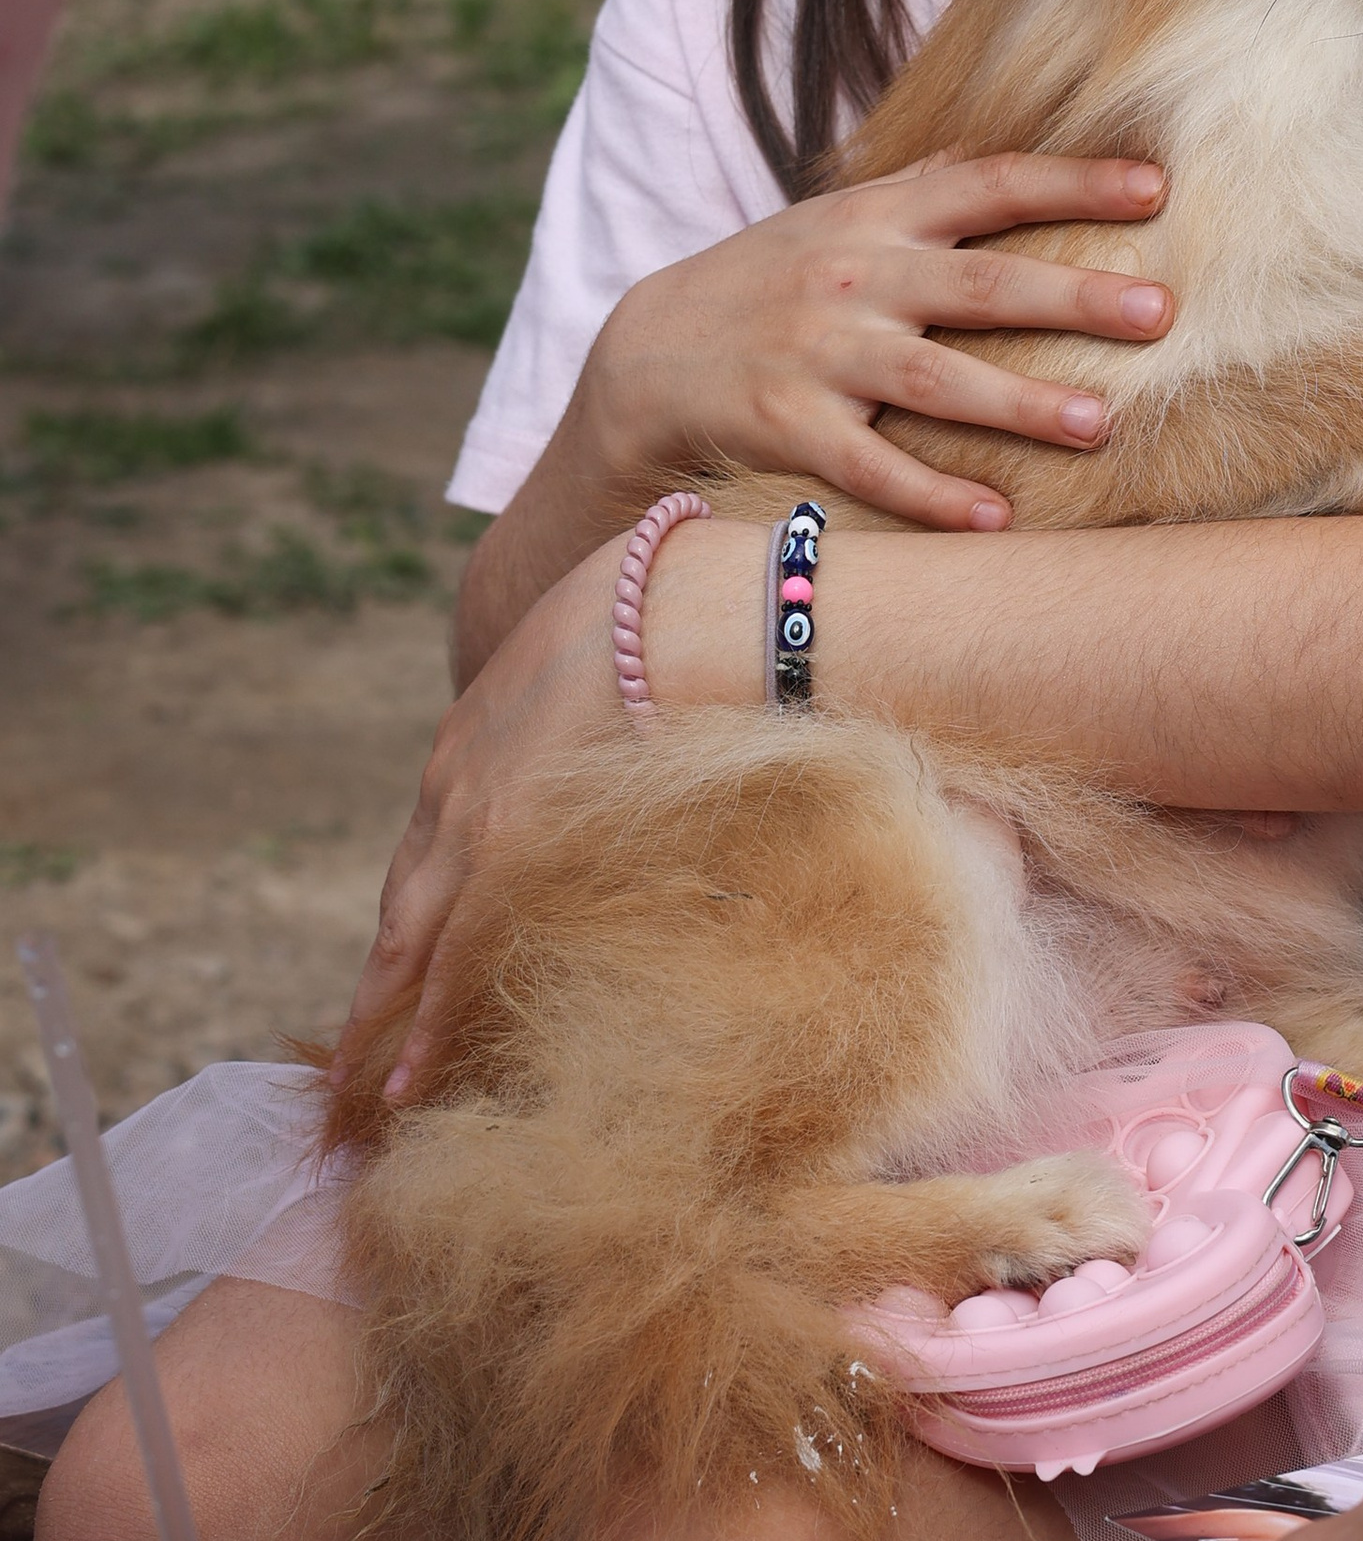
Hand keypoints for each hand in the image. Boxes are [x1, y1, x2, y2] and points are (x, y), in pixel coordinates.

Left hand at [336, 526, 748, 1100]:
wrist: (687, 598)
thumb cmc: (676, 620)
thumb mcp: (606, 664)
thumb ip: (598, 717)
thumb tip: (646, 749)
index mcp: (479, 735)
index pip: (434, 844)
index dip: (422, 904)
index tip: (410, 952)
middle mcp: (456, 784)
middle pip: (402, 900)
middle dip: (381, 976)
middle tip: (355, 1048)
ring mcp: (475, 820)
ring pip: (408, 937)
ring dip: (388, 1008)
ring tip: (370, 1085)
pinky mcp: (506, 852)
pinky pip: (452, 955)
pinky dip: (427, 1019)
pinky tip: (410, 1078)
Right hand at [577, 152, 1174, 532]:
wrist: (646, 355)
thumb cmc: (773, 279)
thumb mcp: (840, 216)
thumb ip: (924, 187)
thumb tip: (1012, 150)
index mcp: (878, 217)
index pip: (988, 184)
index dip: (1072, 183)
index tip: (1157, 189)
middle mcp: (853, 276)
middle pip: (979, 285)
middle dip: (1072, 297)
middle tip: (1161, 312)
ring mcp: (818, 353)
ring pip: (932, 381)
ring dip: (1018, 405)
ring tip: (1099, 425)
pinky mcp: (786, 426)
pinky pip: (868, 466)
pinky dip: (929, 495)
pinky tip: (996, 518)